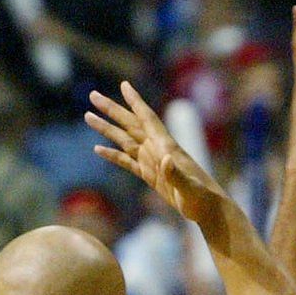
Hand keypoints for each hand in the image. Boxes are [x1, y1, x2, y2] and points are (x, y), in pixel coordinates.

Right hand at [87, 82, 221, 227]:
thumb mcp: (189, 187)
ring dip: (107, 129)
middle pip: (130, 124)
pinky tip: (98, 149)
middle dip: (112, 109)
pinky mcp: (150, 175)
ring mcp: (152, 162)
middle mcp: (157, 149)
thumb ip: (176, 174)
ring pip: (125, 140)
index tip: (123, 85)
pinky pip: (127, 161)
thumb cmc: (201, 198)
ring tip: (88, 116)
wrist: (207, 209)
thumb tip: (165, 159)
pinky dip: (113, 155)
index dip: (135, 102)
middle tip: (93, 95)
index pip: (147, 119)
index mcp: (166, 147)